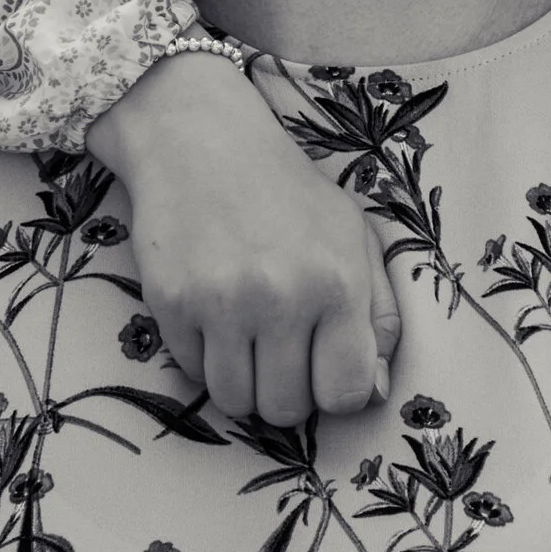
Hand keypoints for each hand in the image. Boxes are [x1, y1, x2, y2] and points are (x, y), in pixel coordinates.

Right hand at [87, 52, 399, 424]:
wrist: (203, 142)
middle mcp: (282, 297)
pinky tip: (213, 313)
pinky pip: (192, 374)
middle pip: (287, 409)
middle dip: (287, 389)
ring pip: (236, 402)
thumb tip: (373, 391)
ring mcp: (222, 304)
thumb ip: (378, 316)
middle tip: (281, 348)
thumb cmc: (289, 194)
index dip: (336, 390)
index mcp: (338, 282)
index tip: (324, 367)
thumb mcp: (354, 239)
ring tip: (247, 336)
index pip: (346, 394)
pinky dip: (204, 357)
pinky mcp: (172, 304)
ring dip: (244, 381)